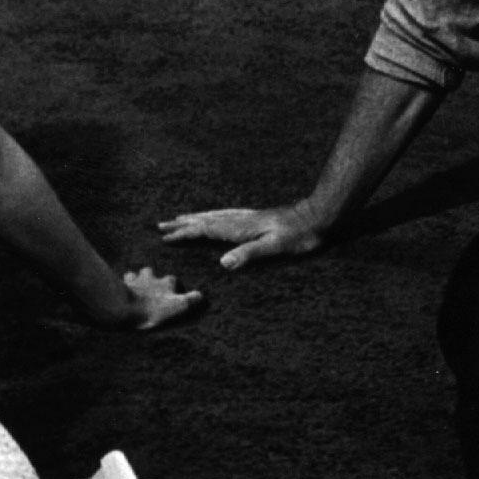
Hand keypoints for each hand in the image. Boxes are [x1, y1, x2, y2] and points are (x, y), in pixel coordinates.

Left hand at [118, 267, 204, 329]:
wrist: (127, 309)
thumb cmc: (154, 310)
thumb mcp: (179, 306)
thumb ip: (192, 300)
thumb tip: (202, 295)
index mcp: (166, 283)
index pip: (174, 281)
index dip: (175, 287)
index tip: (175, 294)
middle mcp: (151, 278)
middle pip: (151, 272)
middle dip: (151, 277)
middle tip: (151, 286)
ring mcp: (135, 282)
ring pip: (134, 275)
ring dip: (135, 279)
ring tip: (134, 287)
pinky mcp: (122, 287)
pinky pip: (122, 282)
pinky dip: (123, 285)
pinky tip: (121, 290)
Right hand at [157, 204, 324, 269]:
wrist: (318, 217)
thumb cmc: (299, 236)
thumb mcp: (275, 248)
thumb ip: (249, 254)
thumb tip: (223, 263)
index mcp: (240, 228)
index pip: (206, 230)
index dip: (185, 234)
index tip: (166, 238)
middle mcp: (240, 220)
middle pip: (204, 220)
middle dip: (182, 224)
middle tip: (161, 226)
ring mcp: (247, 217)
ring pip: (213, 216)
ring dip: (194, 218)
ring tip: (179, 218)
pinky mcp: (255, 217)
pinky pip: (224, 215)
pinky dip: (210, 216)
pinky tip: (212, 218)